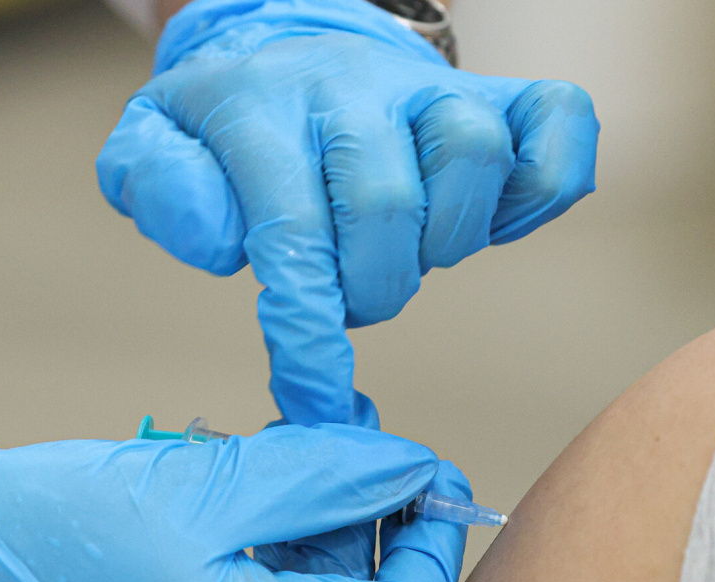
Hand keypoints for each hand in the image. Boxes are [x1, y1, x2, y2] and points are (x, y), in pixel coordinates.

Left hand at [96, 0, 599, 426]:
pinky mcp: (497, 90)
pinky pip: (557, 123)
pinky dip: (543, 189)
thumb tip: (220, 239)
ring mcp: (430, 84)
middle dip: (370, 290)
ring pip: (472, 155)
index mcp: (262, 105)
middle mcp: (352, 84)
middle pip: (387, 204)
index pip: (293, 234)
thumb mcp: (157, 145)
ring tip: (404, 256)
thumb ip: (158, 187)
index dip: (309, 336)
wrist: (288, 51)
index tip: (316, 399)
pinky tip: (490, 224)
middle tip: (346, 298)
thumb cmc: (230, 123)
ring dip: (443, 242)